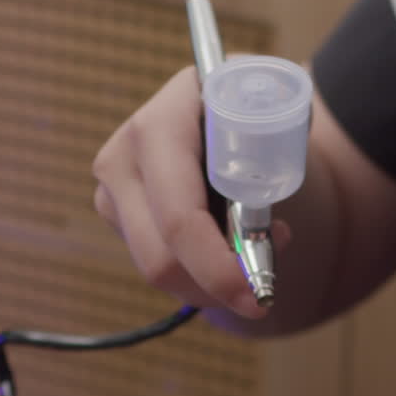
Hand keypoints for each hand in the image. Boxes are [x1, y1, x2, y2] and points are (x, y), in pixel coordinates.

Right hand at [92, 66, 284, 319]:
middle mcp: (123, 157)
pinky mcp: (117, 216)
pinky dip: (198, 272)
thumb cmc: (261, 111)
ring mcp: (113, 191)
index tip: (257, 297)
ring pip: (158, 271)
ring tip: (253, 251)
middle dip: (215, 285)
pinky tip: (224, 244)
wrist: (234, 98)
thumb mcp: (282, 121)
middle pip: (160, 259)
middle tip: (263, 287)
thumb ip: (277, 165)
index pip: (180, 218)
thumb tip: (267, 228)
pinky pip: (158, 266)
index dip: (218, 267)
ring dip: (211, 281)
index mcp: (160, 125)